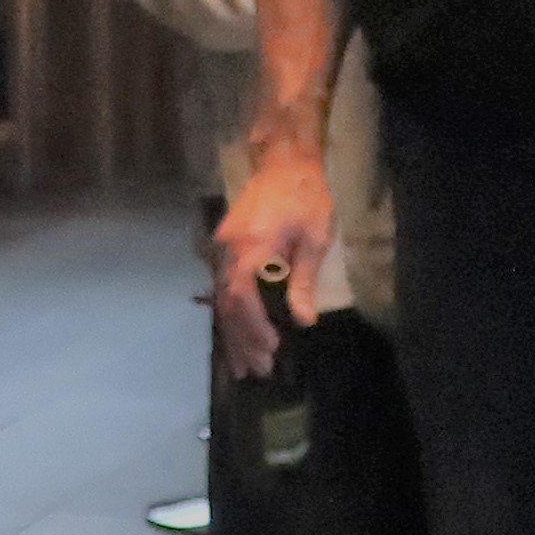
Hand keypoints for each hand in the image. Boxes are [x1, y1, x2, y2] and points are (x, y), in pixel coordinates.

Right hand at [208, 144, 333, 378]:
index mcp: (250, 248)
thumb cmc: (305, 198)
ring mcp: (221, 246)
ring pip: (220, 297)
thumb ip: (304, 281)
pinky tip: (234, 332)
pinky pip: (220, 285)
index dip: (253, 328)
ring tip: (241, 363)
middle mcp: (227, 250)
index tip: (271, 350)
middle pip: (227, 303)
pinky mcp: (224, 244)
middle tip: (255, 371)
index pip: (242, 297)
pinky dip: (228, 312)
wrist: (284, 162)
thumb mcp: (314, 240)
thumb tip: (302, 320)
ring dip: (232, 331)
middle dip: (240, 339)